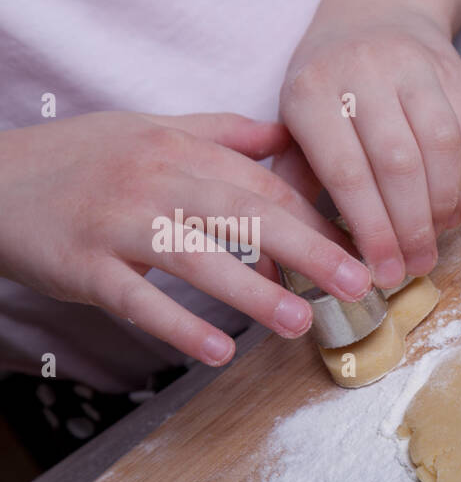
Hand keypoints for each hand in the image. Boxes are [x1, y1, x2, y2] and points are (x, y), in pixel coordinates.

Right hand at [0, 111, 371, 365]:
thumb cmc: (81, 160)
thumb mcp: (152, 130)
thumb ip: (223, 135)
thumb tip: (288, 138)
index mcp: (179, 150)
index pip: (264, 185)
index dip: (316, 220)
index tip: (358, 251)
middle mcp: (154, 181)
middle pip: (244, 214)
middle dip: (308, 249)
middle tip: (356, 284)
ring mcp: (116, 223)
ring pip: (197, 256)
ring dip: (253, 291)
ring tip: (301, 321)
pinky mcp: (83, 264)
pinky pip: (138, 298)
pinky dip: (179, 325)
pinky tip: (219, 350)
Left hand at [278, 4, 460, 288]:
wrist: (376, 12)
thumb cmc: (327, 86)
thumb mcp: (295, 127)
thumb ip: (297, 186)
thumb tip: (301, 258)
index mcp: (311, 92)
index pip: (347, 173)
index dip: (371, 230)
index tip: (382, 273)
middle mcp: (361, 72)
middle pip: (397, 165)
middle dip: (410, 228)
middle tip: (415, 268)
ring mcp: (411, 68)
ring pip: (438, 150)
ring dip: (441, 207)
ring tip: (434, 242)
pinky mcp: (450, 72)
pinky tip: (451, 213)